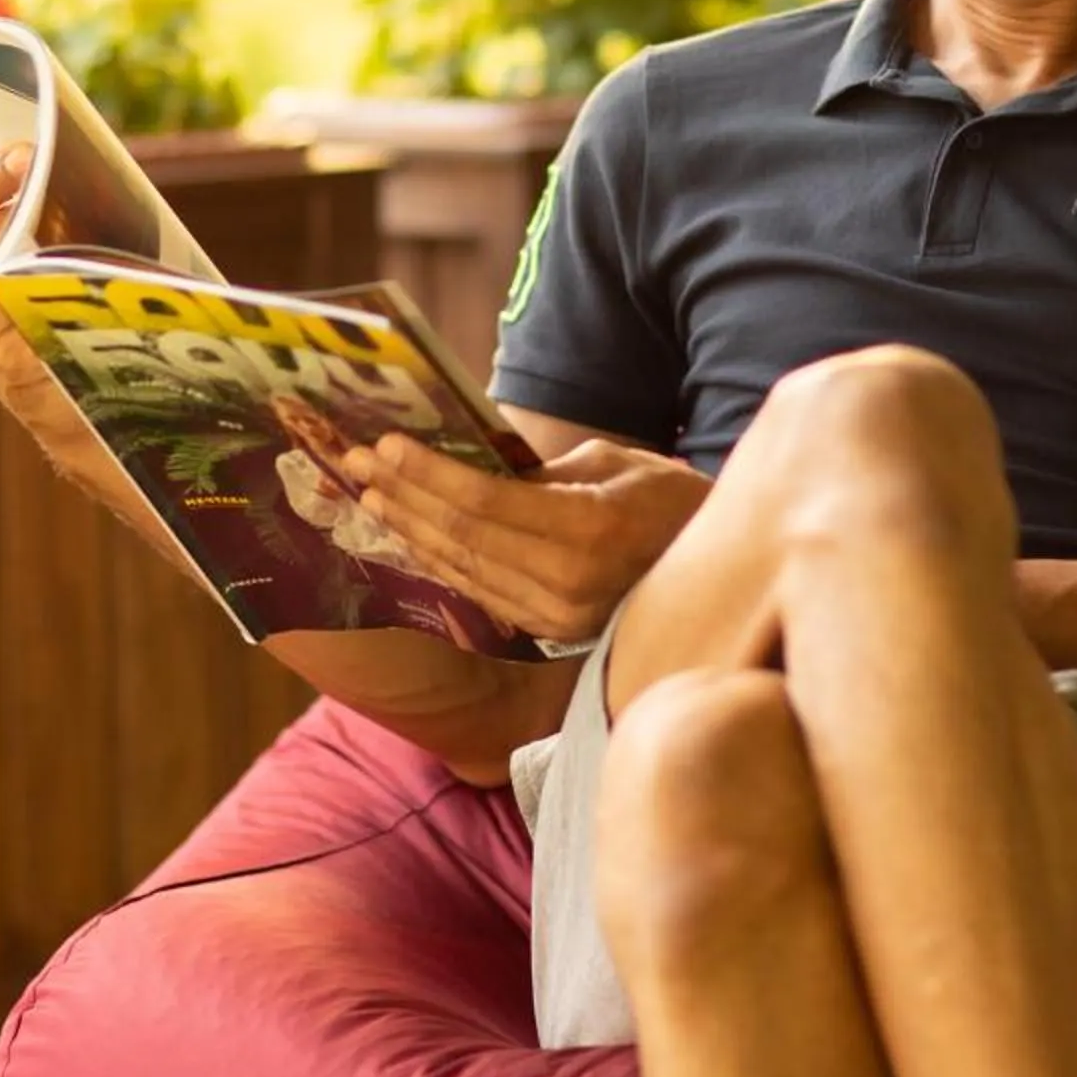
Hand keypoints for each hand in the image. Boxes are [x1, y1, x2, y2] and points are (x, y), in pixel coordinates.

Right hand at [0, 146, 62, 431]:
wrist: (72, 402)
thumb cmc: (57, 320)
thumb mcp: (33, 266)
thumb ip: (29, 225)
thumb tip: (53, 169)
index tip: (19, 152)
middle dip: (20, 200)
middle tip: (54, 172)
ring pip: (0, 270)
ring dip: (37, 241)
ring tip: (71, 213)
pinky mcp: (0, 360)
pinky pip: (23, 311)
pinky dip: (50, 287)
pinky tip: (77, 270)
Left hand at [346, 434, 709, 643]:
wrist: (716, 572)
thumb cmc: (669, 499)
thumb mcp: (612, 463)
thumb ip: (541, 472)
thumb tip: (472, 463)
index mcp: (590, 529)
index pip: (487, 502)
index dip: (430, 473)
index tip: (387, 445)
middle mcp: (570, 581)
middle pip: (465, 536)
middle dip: (406, 496)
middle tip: (359, 463)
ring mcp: (559, 615)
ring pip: (465, 568)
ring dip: (411, 529)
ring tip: (372, 494)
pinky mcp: (553, 632)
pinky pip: (481, 591)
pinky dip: (441, 560)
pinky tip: (411, 534)